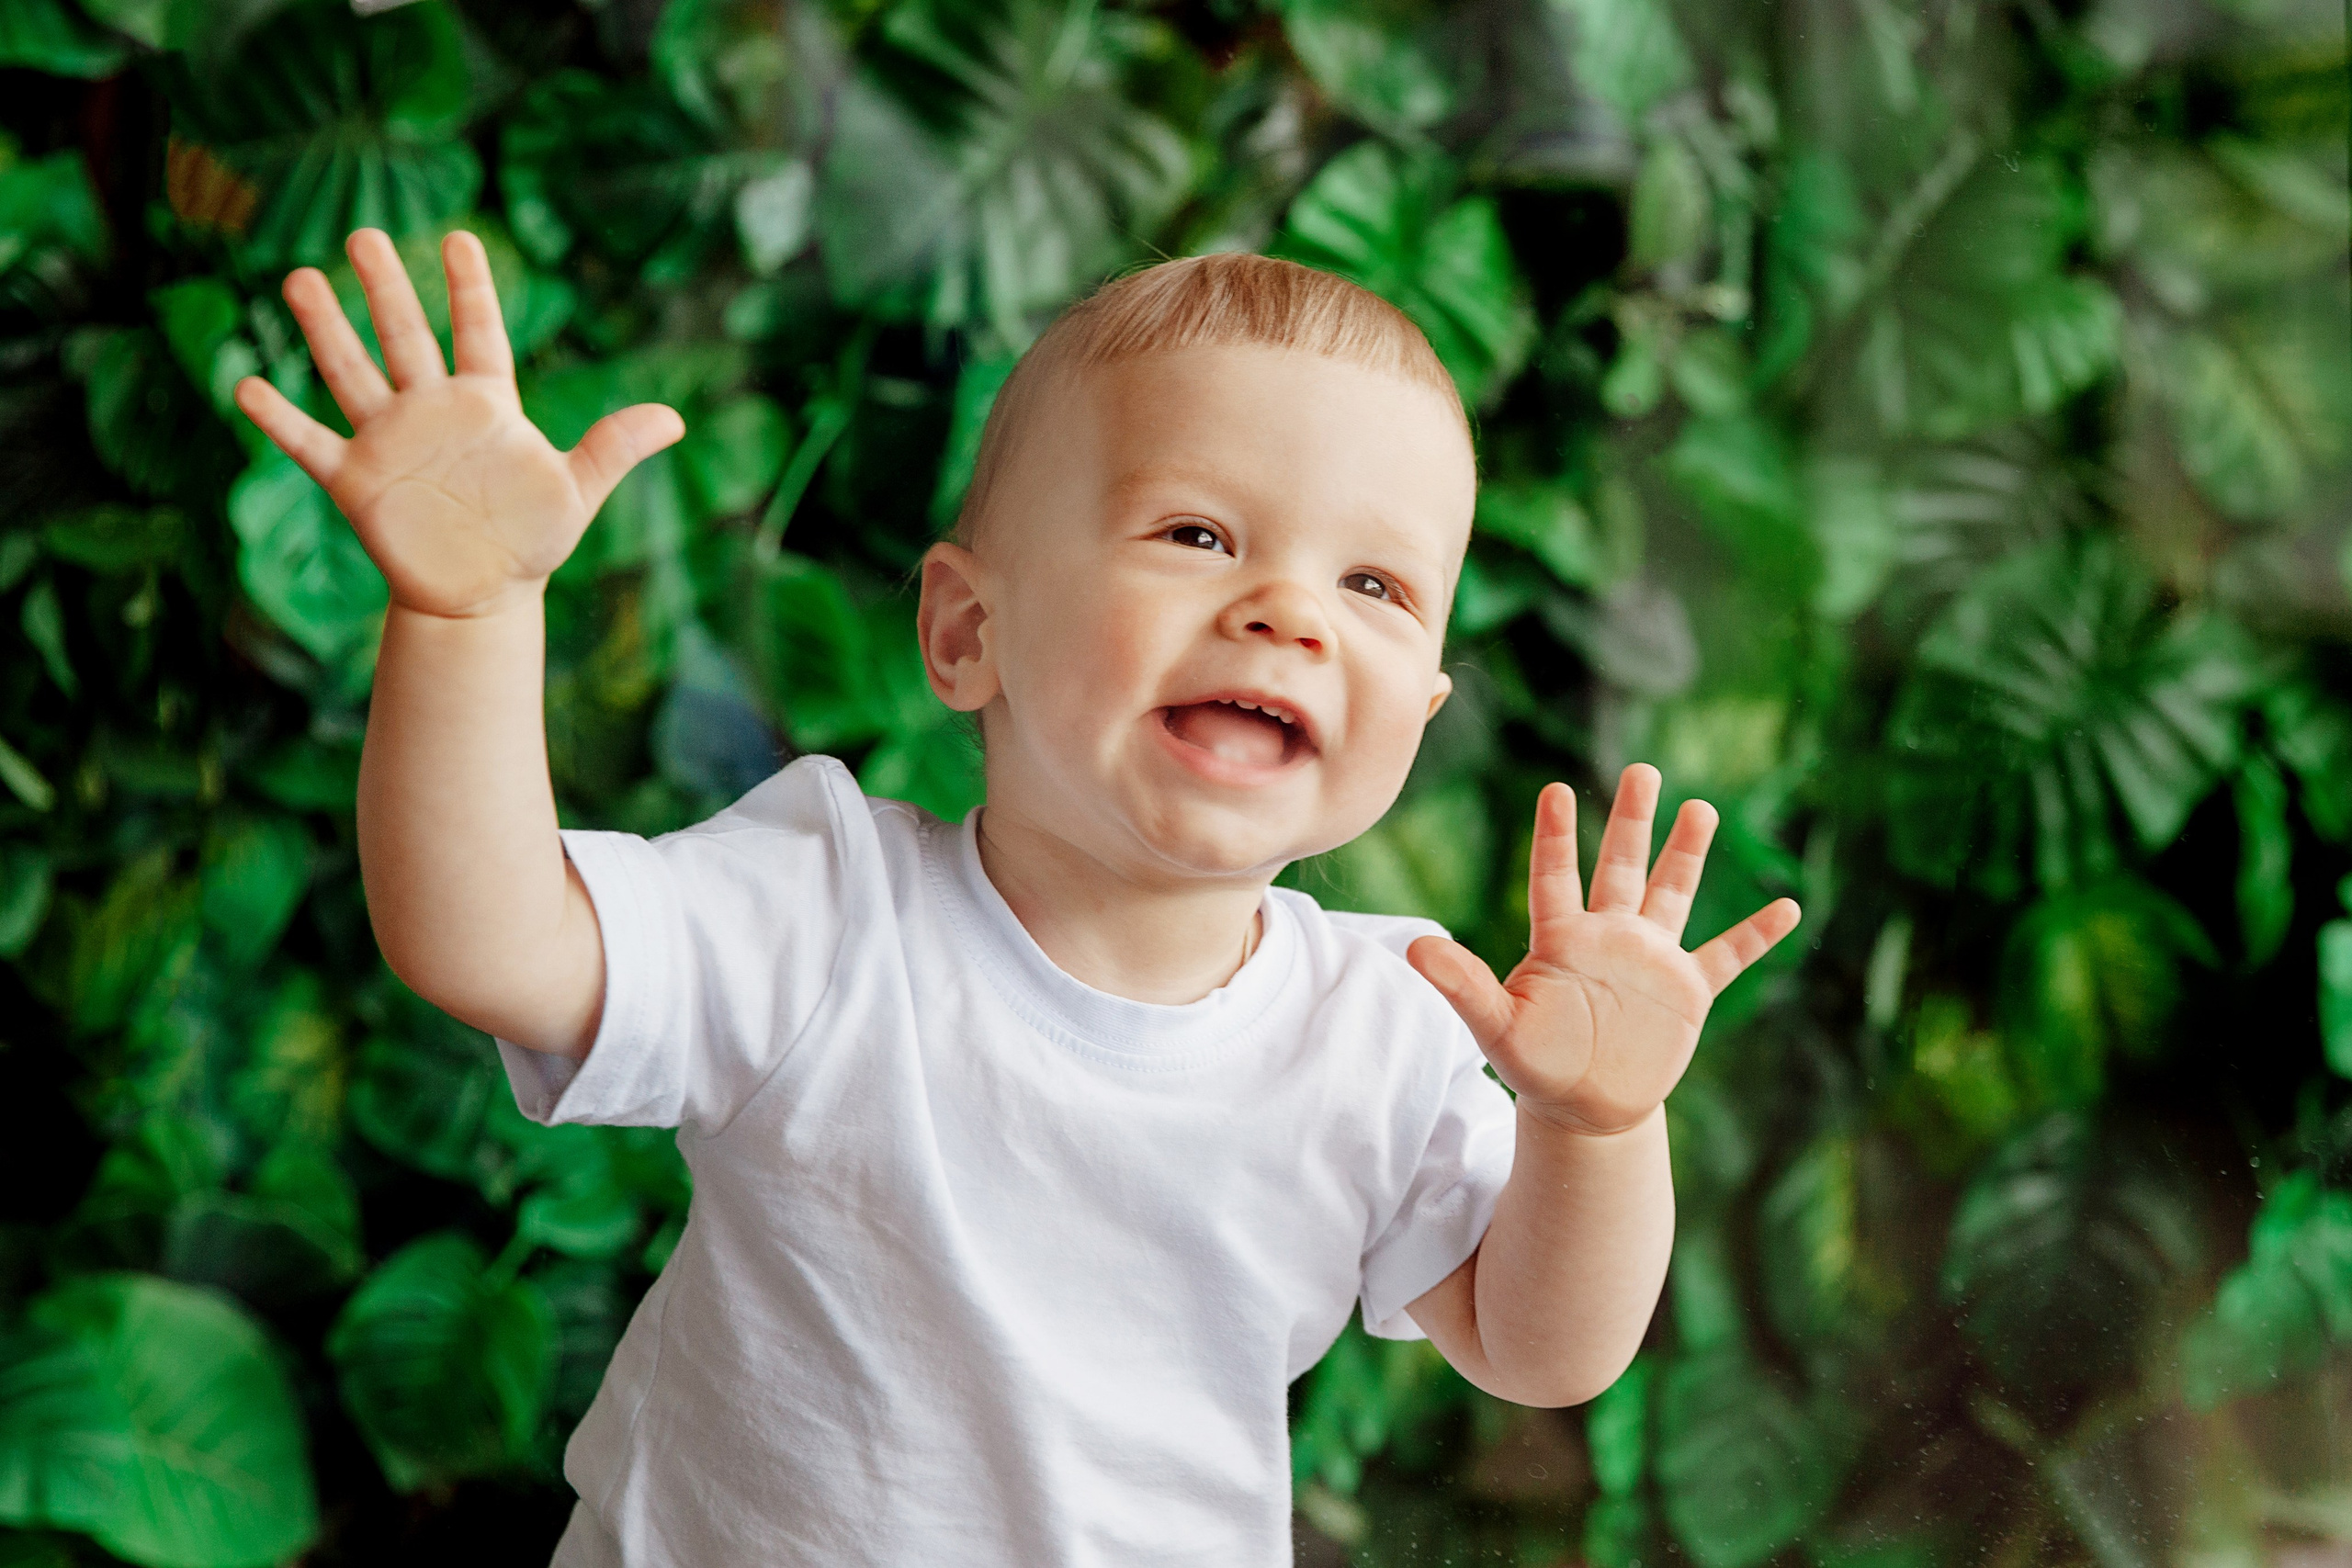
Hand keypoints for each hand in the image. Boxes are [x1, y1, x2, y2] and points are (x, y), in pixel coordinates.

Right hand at [232, 228, 683, 619]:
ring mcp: (390, 443)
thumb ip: (615, 448)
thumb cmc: (532, 542)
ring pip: (352, 373)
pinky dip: (278, 420)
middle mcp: (432, 412)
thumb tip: (676, 418)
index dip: (471, 288)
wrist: (484, 597)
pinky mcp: (357, 483)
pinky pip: (311, 444)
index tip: (461, 237)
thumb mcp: (577, 491)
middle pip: (405, 337)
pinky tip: (244, 386)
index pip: (479, 332)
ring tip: (300, 278)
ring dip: (326, 330)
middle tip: (364, 234)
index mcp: (487, 406)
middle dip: (386, 288)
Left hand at [1407, 765, 1801, 1136]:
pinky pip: (1727, 956)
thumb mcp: (1496, 1027)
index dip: (1556, 836)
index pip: (1556, 876)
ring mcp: (1651, 959)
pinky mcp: (1687, 991)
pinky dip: (1757, 935)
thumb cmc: (1536, 1064)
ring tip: (1701, 806)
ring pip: (1672, 894)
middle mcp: (1609, 936)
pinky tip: (1789, 906)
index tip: (1556, 789)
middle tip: (1641, 770)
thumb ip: (1462, 984)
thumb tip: (1410, 947)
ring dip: (1686, 854)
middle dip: (1633, 820)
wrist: (1585, 1106)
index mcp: (1561, 939)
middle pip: (1621, 867)